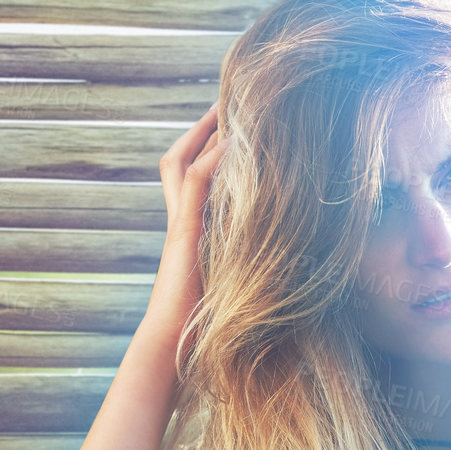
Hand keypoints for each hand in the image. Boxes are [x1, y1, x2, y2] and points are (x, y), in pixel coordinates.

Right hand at [140, 103, 230, 346]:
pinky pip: (197, 183)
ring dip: (204, 132)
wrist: (172, 348)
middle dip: (199, 129)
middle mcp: (178, 222)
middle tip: (223, 101)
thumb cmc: (200, 331)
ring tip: (228, 104)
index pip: (189, 179)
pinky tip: (235, 139)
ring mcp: (179, 225)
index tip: (228, 130)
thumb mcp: (227, 291)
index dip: (204, 152)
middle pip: (177, 159)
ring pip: (182, 162)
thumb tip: (278, 272)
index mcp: (187, 233)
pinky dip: (214, 158)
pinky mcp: (185, 233)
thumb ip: (241, 273)